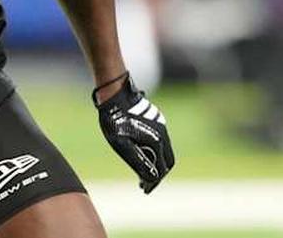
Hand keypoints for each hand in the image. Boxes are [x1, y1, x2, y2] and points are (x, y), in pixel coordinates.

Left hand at [94, 74, 174, 193]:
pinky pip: (161, 140)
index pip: (161, 169)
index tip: (145, 189)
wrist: (115, 93)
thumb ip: (138, 162)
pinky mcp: (156, 119)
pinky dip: (156, 151)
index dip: (153, 182)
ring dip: (157, 162)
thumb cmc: (115, 119)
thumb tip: (151, 178)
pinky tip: (143, 152)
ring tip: (144, 170)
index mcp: (157, 141)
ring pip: (165, 149)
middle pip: (167, 161)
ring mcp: (161, 125)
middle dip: (158, 174)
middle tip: (145, 182)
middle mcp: (163, 133)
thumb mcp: (121, 144)